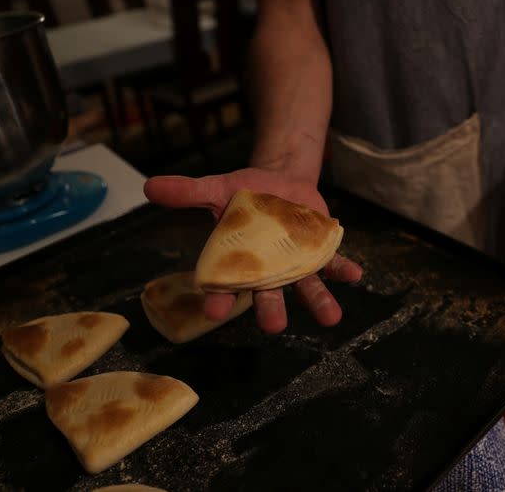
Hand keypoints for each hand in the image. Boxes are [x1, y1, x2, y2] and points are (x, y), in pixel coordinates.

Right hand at [143, 168, 362, 333]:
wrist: (281, 179)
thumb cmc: (245, 191)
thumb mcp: (216, 188)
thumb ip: (188, 192)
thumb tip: (148, 186)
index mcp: (239, 264)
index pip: (226, 287)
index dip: (220, 299)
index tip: (214, 311)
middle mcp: (268, 272)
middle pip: (268, 296)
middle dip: (271, 310)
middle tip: (273, 326)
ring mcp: (296, 265)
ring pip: (306, 289)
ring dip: (319, 303)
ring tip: (331, 318)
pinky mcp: (320, 253)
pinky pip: (334, 265)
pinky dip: (344, 270)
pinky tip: (356, 275)